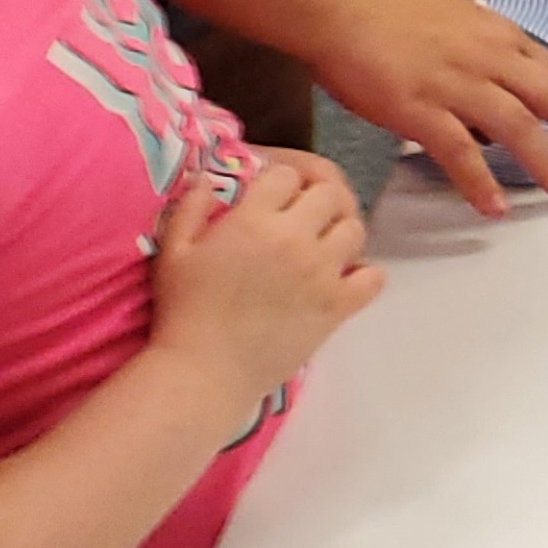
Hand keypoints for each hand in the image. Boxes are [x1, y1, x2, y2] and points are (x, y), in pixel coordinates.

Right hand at [150, 153, 384, 422]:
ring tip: (321, 245)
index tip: (271, 198)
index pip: (286, 175)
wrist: (205, 372)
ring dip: (340, 231)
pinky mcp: (337, 306)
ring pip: (355, 229)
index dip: (279, 182)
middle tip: (301, 218)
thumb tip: (207, 178)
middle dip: (315, 199)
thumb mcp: (174, 252)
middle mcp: (294, 238)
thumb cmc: (184, 311)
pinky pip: (373, 277)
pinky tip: (344, 278)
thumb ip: (190, 208)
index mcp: (254, 220)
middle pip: (329, 194)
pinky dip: (365, 274)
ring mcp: (321, 272)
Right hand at [308, 0, 547, 218]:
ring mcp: (454, 84)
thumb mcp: (456, 19)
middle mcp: (485, 57)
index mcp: (496, 35)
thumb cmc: (388, 9)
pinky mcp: (419, 109)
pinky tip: (494, 204)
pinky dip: (480, 181)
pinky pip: (459, 152)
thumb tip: (504, 87)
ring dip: (547, 163)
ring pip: (518, 127)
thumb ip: (486, 51)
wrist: (339, 5)